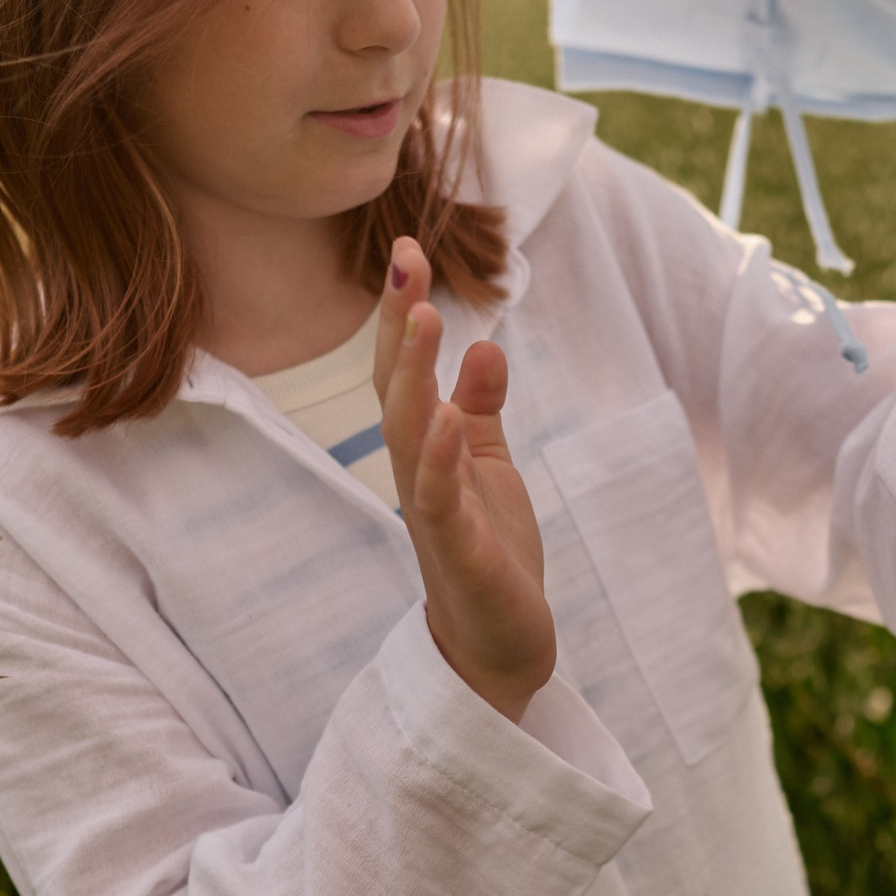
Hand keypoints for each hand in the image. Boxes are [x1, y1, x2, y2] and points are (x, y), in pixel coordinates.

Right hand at [375, 239, 555, 720]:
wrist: (500, 646)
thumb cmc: (490, 554)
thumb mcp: (489, 467)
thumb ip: (482, 409)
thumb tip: (487, 347)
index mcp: (425, 450)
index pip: (404, 371)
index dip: (401, 312)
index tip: (406, 249)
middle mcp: (417, 475)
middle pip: (396, 390)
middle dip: (396, 325)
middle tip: (403, 259)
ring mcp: (433, 515)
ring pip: (409, 438)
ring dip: (413, 379)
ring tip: (422, 319)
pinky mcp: (460, 554)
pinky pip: (441, 502)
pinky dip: (442, 460)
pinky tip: (450, 419)